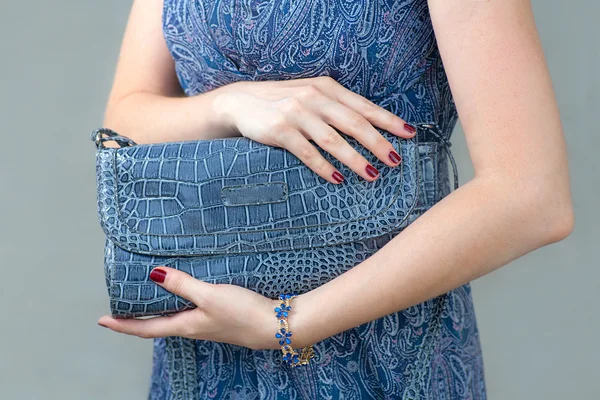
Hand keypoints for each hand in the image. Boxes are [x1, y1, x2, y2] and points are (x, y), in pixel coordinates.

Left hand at [97, 267, 281, 350]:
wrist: (274, 326)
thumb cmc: (243, 313)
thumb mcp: (210, 295)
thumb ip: (183, 285)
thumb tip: (154, 275)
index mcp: (186, 325)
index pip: (146, 328)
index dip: (123, 325)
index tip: (103, 321)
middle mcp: (193, 328)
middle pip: (158, 325)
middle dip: (138, 319)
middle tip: (122, 309)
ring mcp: (206, 324)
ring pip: (174, 319)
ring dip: (158, 311)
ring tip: (148, 300)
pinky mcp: (220, 318)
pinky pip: (190, 313)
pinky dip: (178, 305)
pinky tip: (185, 295)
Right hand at [213, 76, 416, 182]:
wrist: (241, 102)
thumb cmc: (283, 102)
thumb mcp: (311, 96)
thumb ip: (336, 107)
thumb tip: (369, 127)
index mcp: (327, 88)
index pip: (364, 106)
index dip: (388, 121)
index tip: (410, 134)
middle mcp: (315, 98)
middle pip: (354, 123)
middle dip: (377, 143)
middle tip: (395, 161)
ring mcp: (296, 113)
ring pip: (333, 140)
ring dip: (355, 159)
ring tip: (371, 175)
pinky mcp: (280, 131)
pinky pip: (307, 153)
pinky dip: (323, 167)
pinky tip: (337, 179)